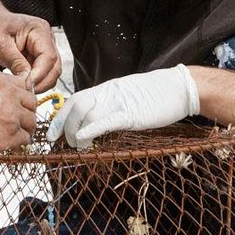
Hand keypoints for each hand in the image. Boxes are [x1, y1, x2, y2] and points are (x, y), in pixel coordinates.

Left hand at [0, 4, 60, 89]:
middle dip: (42, 82)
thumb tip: (27, 81)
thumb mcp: (0, 46)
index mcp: (39, 30)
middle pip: (54, 66)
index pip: (48, 57)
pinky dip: (37, 81)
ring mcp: (44, 47)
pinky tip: (24, 84)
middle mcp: (46, 38)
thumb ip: (16, 63)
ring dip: (40, 83)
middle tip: (25, 91)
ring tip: (24, 89)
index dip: (39, 74)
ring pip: (52, 71)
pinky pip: (44, 72)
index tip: (26, 85)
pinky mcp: (39, 55)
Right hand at [0, 71, 37, 154]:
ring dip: (25, 128)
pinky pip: (26, 138)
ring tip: (17, 134)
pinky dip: (20, 142)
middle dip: (27, 111)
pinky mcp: (12, 134)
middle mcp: (11, 94)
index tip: (17, 105)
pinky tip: (12, 143)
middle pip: (32, 102)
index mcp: (1, 80)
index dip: (21, 97)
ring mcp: (13, 114)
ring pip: (32, 121)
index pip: (24, 85)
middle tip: (19, 120)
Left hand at [46, 65, 198, 149]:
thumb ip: (114, 107)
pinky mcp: (131, 113)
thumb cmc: (159, 96)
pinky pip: (105, 120)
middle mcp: (108, 93)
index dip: (60, 117)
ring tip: (79, 147)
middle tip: (66, 144)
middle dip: (64, 126)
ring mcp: (118, 102)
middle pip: (74, 106)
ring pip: (85, 113)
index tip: (52, 133)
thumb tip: (101, 123)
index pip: (75, 100)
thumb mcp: (130, 98)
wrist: (181, 88)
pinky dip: (90, 130)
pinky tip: (84, 139)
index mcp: (107, 89)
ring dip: (75, 132)